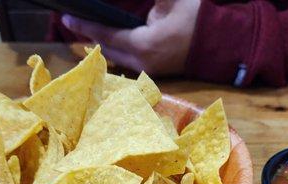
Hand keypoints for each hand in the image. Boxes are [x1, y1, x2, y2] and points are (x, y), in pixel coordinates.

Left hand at [62, 0, 200, 75]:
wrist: (221, 44)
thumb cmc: (197, 18)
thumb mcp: (171, 0)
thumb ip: (150, 1)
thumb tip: (124, 4)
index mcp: (144, 44)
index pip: (107, 34)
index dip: (86, 25)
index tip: (66, 18)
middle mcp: (142, 62)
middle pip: (107, 49)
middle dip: (89, 35)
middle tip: (72, 21)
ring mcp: (148, 70)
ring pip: (116, 57)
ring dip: (101, 43)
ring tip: (86, 30)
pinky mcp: (154, 72)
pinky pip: (126, 61)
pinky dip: (114, 50)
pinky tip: (107, 41)